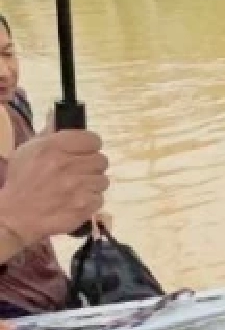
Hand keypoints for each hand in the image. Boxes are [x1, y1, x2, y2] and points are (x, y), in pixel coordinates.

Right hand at [0, 127, 108, 244]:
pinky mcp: (84, 206)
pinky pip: (99, 199)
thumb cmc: (22, 181)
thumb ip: (47, 132)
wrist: (16, 215)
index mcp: (54, 147)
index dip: (90, 146)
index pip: (93, 139)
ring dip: (92, 184)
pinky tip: (76, 201)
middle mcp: (68, 165)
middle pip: (101, 160)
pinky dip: (90, 201)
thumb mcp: (28, 151)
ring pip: (103, 180)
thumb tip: (56, 114)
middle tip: (79, 171)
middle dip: (92, 166)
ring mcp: (78, 187)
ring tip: (77, 188)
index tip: (84, 151)